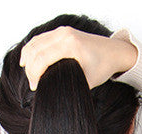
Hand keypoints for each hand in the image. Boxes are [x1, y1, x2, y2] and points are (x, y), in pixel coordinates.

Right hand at [19, 25, 136, 90]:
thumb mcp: (86, 81)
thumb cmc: (102, 67)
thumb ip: (68, 85)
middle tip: (33, 84)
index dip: (34, 75)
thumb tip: (50, 94)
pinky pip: (40, 39)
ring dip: (28, 59)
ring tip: (29, 75)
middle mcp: (64, 34)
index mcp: (70, 45)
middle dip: (30, 69)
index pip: (42, 59)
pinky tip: (28, 60)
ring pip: (34, 43)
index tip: (35, 87)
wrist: (113, 52)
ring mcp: (62, 30)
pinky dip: (32, 49)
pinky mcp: (61, 31)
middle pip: (35, 50)